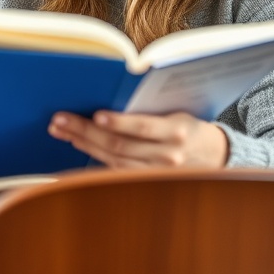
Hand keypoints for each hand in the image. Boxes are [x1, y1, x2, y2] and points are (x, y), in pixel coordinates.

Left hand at [48, 110, 229, 168]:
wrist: (213, 156)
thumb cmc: (188, 124)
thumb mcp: (177, 111)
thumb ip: (150, 107)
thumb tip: (110, 92)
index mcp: (177, 132)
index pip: (144, 127)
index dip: (119, 123)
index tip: (96, 115)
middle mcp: (167, 156)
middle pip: (120, 145)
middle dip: (85, 131)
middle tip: (59, 119)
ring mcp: (155, 173)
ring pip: (112, 159)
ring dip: (81, 143)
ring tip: (59, 129)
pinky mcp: (145, 181)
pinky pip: (114, 169)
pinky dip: (92, 155)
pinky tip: (76, 142)